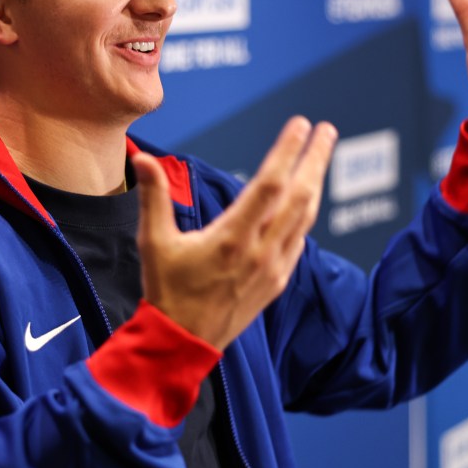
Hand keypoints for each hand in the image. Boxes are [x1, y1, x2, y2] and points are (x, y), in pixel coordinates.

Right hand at [132, 117, 336, 350]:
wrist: (182, 343)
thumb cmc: (166, 291)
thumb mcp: (153, 242)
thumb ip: (153, 197)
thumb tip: (140, 159)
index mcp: (231, 239)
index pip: (269, 185)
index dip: (287, 152)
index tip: (301, 124)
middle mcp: (259, 252)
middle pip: (299, 196)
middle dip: (315, 159)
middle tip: (326, 130)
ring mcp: (273, 268)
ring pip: (304, 218)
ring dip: (315, 183)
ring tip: (320, 157)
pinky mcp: (276, 282)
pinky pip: (298, 241)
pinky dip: (305, 215)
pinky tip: (305, 201)